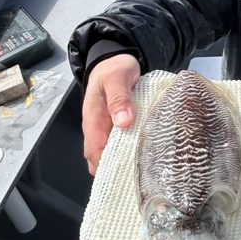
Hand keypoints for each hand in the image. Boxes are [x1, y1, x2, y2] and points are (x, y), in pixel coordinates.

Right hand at [82, 54, 140, 173]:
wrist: (115, 60)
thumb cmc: (114, 69)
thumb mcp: (117, 78)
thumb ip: (119, 98)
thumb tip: (123, 122)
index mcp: (93, 120)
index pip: (94, 151)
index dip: (105, 166)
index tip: (124, 175)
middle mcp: (98, 129)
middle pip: (102, 157)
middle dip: (117, 170)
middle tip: (139, 179)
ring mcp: (109, 129)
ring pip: (113, 153)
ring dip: (125, 162)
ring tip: (145, 173)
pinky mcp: (119, 127)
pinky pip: (123, 144)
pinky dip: (132, 152)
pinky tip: (147, 157)